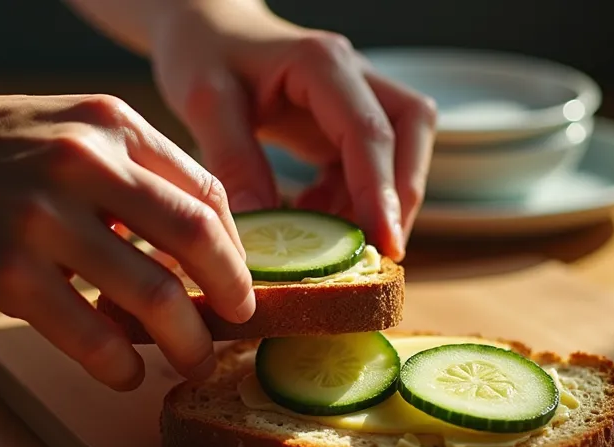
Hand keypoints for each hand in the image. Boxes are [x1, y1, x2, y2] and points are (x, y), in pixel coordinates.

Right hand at [0, 89, 254, 389]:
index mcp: (112, 126)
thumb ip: (134, 173)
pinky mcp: (6, 271)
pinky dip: (120, 364)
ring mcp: (43, 218)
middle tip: (238, 326)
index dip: (236, 248)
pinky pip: (89, 333)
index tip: (238, 283)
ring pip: (152, 294)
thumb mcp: (72, 130)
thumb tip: (203, 247)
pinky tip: (125, 373)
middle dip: (230, 294)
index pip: (205, 192)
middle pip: (195, 240)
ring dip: (185, 341)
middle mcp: (83, 163)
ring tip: (191, 361)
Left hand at [149, 1, 436, 260]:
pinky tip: (314, 214)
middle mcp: (352, 74)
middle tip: (381, 249)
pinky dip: (352, 197)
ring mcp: (355, 97)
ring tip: (336, 238)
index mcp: (320, 63)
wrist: (205, 30)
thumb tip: (263, 227)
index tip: (384, 243)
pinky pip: (369, 164)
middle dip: (402, 193)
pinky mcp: (345, 123)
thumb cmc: (203, 53)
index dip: (380, 190)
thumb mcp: (204, 102)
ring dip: (380, 199)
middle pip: (411, 129)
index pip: (368, 129)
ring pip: (401, 147)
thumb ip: (233, 161)